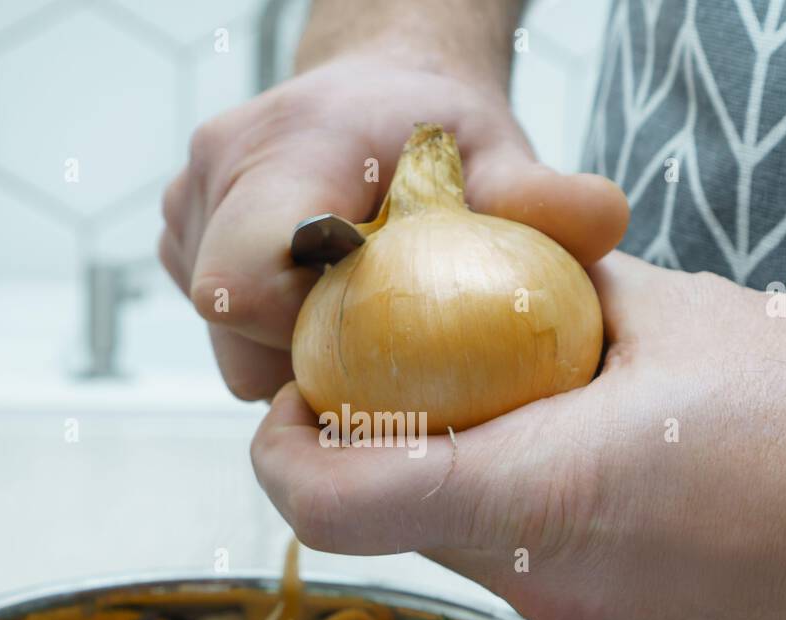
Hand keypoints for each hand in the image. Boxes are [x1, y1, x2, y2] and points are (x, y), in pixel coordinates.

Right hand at [159, 54, 628, 399]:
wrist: (376, 96)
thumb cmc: (438, 133)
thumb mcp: (498, 156)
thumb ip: (542, 198)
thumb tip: (607, 221)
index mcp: (283, 150)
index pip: (247, 278)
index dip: (307, 333)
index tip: (381, 331)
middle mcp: (212, 175)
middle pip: (236, 330)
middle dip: (310, 356)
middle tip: (387, 339)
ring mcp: (183, 211)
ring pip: (226, 341)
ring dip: (293, 352)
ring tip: (360, 315)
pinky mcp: (179, 240)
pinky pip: (222, 329)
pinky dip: (273, 338)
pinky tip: (325, 306)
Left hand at [251, 253, 785, 619]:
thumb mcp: (675, 316)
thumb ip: (560, 298)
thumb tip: (500, 278)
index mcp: (538, 499)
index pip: (340, 504)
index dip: (280, 455)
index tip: (287, 403)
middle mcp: (540, 581)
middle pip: (387, 518)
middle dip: (362, 444)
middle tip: (385, 362)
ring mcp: (576, 614)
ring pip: (449, 537)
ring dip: (437, 465)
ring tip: (491, 383)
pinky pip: (512, 553)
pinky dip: (498, 492)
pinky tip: (558, 430)